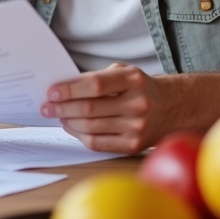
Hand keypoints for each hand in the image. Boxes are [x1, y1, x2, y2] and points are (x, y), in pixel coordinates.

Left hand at [40, 64, 170, 154]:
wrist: (172, 108)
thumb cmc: (141, 88)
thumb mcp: (124, 72)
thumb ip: (97, 77)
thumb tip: (64, 89)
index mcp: (134, 80)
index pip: (95, 85)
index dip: (70, 89)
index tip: (52, 92)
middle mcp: (137, 104)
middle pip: (90, 108)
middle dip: (62, 108)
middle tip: (47, 107)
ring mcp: (137, 128)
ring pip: (91, 127)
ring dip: (68, 122)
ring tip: (58, 116)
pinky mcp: (133, 146)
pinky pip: (98, 143)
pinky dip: (80, 135)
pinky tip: (72, 127)